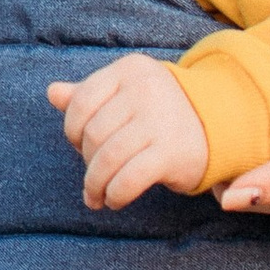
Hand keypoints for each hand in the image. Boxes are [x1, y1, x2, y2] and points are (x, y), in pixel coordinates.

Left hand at [48, 53, 210, 209]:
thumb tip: (52, 93)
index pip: (81, 102)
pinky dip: (115, 194)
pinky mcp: (172, 152)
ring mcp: (160, 119)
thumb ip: (88, 95)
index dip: (72, 130)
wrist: (217, 128)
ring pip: (107, 159)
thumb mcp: (125, 95)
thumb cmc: (160, 112)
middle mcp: (145, 89)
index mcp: (130, 69)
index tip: (81, 147)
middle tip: (94, 176)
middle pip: (93, 133)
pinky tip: (115, 199)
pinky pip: (128, 179)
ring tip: (96, 196)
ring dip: (96, 184)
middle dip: (87, 161)